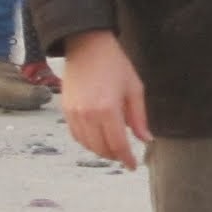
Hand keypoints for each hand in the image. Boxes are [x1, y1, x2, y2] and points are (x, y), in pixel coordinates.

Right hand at [61, 29, 151, 169]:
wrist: (87, 45)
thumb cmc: (115, 64)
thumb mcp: (134, 89)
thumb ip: (139, 117)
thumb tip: (145, 139)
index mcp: (108, 110)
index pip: (118, 144)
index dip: (126, 158)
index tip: (133, 165)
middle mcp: (88, 115)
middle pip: (101, 148)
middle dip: (115, 156)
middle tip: (125, 156)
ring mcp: (74, 114)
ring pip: (87, 144)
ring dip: (101, 151)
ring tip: (113, 149)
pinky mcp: (65, 110)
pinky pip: (76, 135)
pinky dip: (88, 142)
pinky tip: (98, 139)